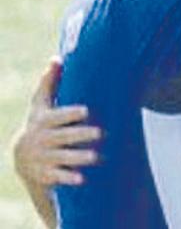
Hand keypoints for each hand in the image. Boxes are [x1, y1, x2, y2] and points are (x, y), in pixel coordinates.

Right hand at [11, 59, 100, 187]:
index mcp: (42, 120)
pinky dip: (68, 177)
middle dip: (81, 135)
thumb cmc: (39, 124)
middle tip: (101, 133)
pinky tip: (82, 178)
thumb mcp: (40, 105)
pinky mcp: (44, 174)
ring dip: (79, 157)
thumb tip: (57, 58)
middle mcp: (41, 139)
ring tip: (97, 156)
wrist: (22, 158)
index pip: (56, 116)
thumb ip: (49, 83)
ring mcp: (42, 157)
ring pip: (62, 157)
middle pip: (62, 137)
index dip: (70, 114)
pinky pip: (57, 176)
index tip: (86, 111)